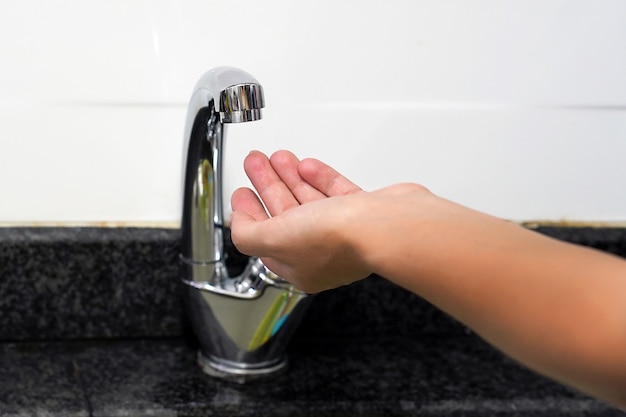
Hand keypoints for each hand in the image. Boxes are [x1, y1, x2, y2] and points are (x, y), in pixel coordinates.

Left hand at [230, 150, 368, 292]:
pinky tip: (306, 166)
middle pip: (286, 215)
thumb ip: (249, 234)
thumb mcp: (275, 238)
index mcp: (300, 267)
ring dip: (290, 177)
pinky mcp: (365, 212)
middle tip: (256, 164)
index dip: (250, 216)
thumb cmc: (339, 239)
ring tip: (277, 157)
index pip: (266, 241)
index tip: (242, 195)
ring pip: (310, 200)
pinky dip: (319, 178)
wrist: (387, 226)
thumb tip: (239, 224)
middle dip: (268, 186)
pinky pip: (336, 192)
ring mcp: (346, 232)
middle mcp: (324, 252)